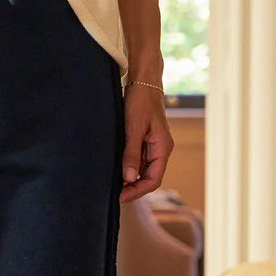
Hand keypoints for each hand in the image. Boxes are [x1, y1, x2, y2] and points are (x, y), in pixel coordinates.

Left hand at [119, 83, 173, 202]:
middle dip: (132, 188)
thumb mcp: (133, 128)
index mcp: (163, 148)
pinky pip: (139, 160)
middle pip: (149, 178)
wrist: (143, 79)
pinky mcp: (146, 141)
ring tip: (112, 183)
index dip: (137, 191)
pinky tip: (116, 169)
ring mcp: (154, 146)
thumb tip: (129, 179)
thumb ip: (131, 154)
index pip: (153, 180)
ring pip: (143, 171)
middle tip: (113, 193)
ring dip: (130, 179)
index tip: (120, 196)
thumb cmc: (140, 100)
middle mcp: (161, 149)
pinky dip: (129, 168)